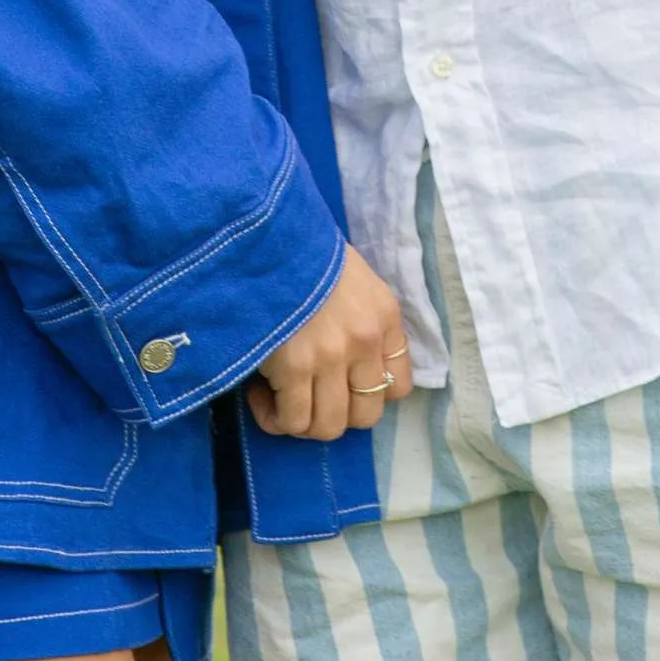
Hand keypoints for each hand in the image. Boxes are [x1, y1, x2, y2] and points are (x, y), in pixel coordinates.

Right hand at [247, 245, 414, 441]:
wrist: (266, 233)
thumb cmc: (304, 254)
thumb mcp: (354, 280)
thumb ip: (364, 322)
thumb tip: (351, 372)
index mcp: (384, 317)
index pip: (399, 387)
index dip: (367, 395)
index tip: (341, 385)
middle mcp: (366, 341)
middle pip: (365, 416)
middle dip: (335, 414)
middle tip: (308, 395)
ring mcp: (332, 356)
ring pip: (328, 426)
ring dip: (303, 421)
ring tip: (281, 397)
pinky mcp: (295, 366)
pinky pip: (292, 420)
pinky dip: (274, 417)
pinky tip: (260, 393)